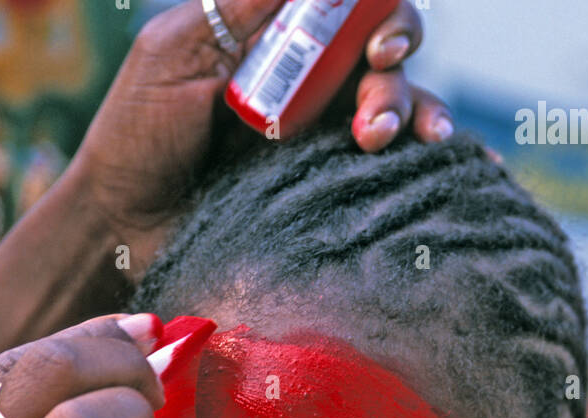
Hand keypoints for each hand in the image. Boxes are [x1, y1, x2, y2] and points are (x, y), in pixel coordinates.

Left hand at [74, 0, 450, 275]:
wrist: (120, 226)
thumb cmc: (136, 136)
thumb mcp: (177, 52)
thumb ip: (242, 9)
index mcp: (277, 40)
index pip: (349, 6)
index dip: (377, 12)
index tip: (375, 41)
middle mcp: (309, 85)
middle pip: (383, 54)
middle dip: (393, 71)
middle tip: (371, 109)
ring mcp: (320, 142)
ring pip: (395, 110)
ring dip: (410, 114)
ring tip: (386, 142)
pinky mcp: (324, 196)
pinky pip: (388, 178)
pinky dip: (434, 168)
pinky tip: (466, 168)